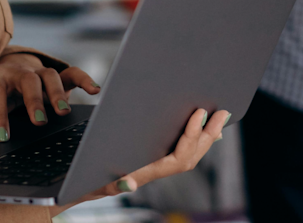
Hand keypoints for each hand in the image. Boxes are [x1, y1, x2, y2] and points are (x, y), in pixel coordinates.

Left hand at [0, 53, 99, 138]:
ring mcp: (41, 72)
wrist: (13, 66)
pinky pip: (73, 73)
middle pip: (28, 80)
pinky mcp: (59, 74)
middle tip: (37, 119)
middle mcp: (20, 73)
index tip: (1, 136)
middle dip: (33, 99)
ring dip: (57, 93)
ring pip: (50, 76)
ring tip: (62, 112)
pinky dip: (84, 79)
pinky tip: (95, 90)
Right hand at [51, 107, 232, 213]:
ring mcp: (156, 166)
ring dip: (205, 136)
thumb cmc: (88, 183)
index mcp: (147, 173)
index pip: (179, 158)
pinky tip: (201, 127)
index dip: (192, 137)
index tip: (199, 114)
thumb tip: (128, 184)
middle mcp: (155, 171)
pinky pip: (180, 150)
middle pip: (190, 156)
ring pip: (188, 154)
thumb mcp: (97, 182)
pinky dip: (194, 138)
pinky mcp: (153, 159)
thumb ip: (111, 184)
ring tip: (219, 118)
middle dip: (207, 135)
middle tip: (222, 113)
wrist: (80, 189)